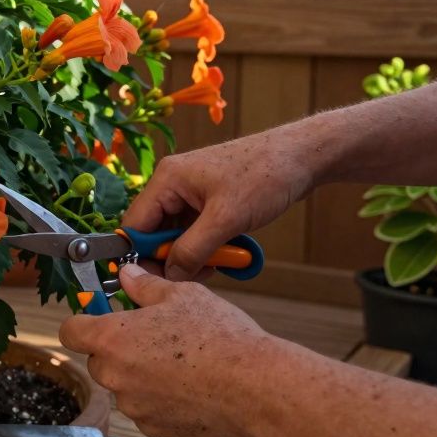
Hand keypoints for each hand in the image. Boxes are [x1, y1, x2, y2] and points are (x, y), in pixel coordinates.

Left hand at [59, 264, 286, 436]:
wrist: (257, 387)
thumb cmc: (221, 339)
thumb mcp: (182, 296)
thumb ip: (144, 286)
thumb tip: (127, 276)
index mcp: (112, 338)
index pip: (70, 331)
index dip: (83, 321)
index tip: (99, 315)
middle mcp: (115, 375)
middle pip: (98, 359)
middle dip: (118, 347)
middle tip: (151, 335)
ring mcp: (133, 405)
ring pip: (123, 384)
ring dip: (139, 373)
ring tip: (179, 360)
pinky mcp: (153, 427)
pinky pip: (144, 407)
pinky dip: (158, 397)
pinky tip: (188, 384)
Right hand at [125, 128, 313, 280]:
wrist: (301, 156)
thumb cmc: (265, 176)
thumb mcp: (226, 219)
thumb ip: (192, 250)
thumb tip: (169, 276)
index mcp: (167, 179)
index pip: (136, 225)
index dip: (139, 255)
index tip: (152, 280)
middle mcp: (173, 184)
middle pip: (155, 231)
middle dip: (172, 256)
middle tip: (193, 276)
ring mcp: (191, 192)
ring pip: (177, 234)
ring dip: (193, 253)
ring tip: (216, 266)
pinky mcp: (208, 200)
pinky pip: (195, 230)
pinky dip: (207, 246)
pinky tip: (225, 254)